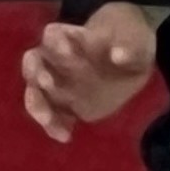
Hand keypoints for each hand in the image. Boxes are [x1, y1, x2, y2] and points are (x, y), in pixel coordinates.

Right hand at [24, 0, 159, 138]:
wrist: (130, 55)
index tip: (68, 52)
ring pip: (35, 91)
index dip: (56, 42)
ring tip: (49, 120)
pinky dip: (53, 126)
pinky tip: (66, 135)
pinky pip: (52, 115)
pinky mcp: (65, 104)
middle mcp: (56, 58)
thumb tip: (119, 56)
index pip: (53, 34)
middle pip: (33, 61)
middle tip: (47, 84)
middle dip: (36, 72)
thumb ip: (128, 47)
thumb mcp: (136, 41)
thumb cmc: (129, 40)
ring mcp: (57, 82)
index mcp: (72, 37)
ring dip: (37, 105)